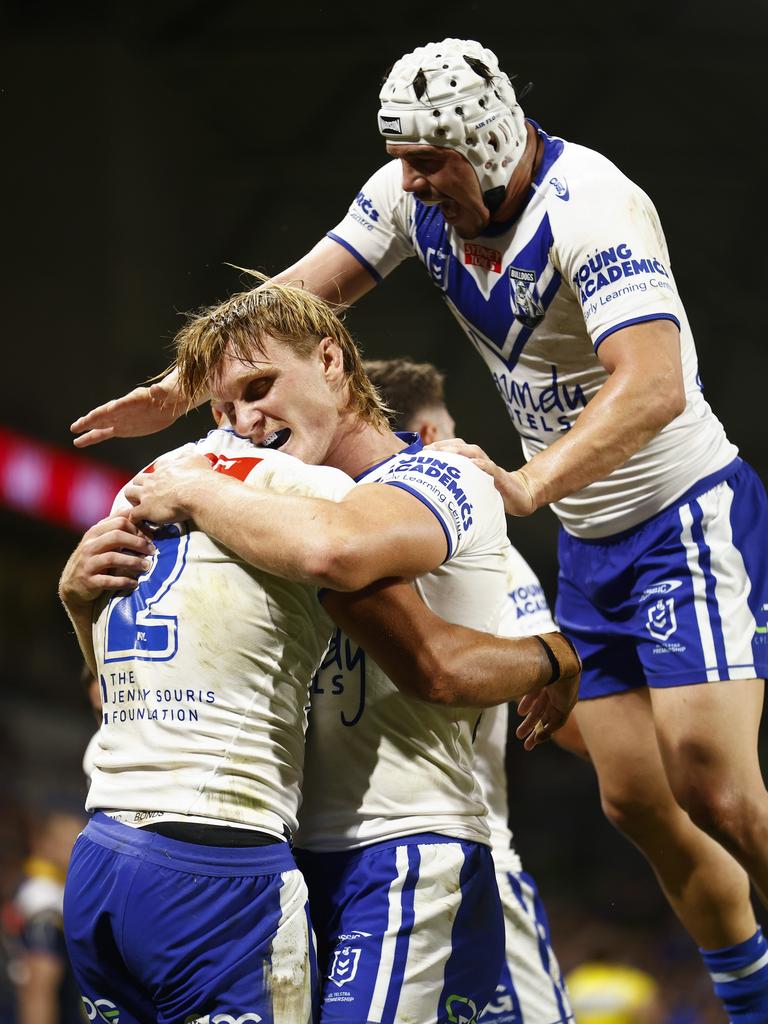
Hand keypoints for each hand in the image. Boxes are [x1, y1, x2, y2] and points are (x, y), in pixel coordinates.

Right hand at [59, 515, 155, 606]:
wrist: (72, 584)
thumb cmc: (93, 559)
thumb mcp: (100, 539)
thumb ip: (114, 526)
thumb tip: (134, 511)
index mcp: (95, 532)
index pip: (120, 521)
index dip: (139, 528)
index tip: (151, 537)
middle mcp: (90, 545)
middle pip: (117, 536)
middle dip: (138, 543)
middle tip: (152, 551)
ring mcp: (88, 563)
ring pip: (112, 557)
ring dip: (134, 561)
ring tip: (147, 566)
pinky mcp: (89, 581)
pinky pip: (108, 580)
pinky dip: (124, 581)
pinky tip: (135, 583)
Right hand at [70, 370, 188, 447]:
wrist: (170, 403)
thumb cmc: (171, 395)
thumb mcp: (169, 393)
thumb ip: (161, 391)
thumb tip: (156, 389)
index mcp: (136, 399)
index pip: (123, 404)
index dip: (116, 408)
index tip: (106, 413)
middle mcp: (124, 408)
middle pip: (106, 413)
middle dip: (93, 419)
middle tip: (78, 425)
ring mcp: (121, 418)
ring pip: (100, 424)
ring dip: (87, 428)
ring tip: (73, 432)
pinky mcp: (122, 428)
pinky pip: (104, 433)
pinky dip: (92, 437)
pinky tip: (79, 442)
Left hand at [124, 451, 212, 524]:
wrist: (198, 493)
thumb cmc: (200, 478)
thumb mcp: (197, 459)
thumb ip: (189, 456)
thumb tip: (189, 450)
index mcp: (166, 468)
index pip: (158, 467)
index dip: (159, 473)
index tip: (163, 479)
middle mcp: (154, 479)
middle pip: (138, 479)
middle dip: (140, 485)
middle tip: (148, 494)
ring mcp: (147, 494)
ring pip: (129, 493)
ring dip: (133, 499)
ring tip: (140, 506)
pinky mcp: (146, 509)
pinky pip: (133, 514)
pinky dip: (134, 518)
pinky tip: (140, 522)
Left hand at [427, 438, 536, 515]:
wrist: (518, 497)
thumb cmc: (491, 493)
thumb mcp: (470, 488)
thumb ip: (455, 485)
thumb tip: (430, 491)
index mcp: (472, 462)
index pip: (454, 447)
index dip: (439, 447)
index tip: (423, 452)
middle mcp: (480, 460)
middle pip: (461, 446)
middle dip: (444, 446)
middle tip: (429, 451)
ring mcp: (490, 467)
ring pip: (474, 453)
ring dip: (459, 451)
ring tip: (445, 453)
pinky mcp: (501, 477)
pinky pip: (490, 467)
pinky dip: (481, 464)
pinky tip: (471, 464)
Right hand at [515, 632, 581, 750]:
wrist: (556, 659)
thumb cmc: (534, 659)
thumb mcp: (519, 668)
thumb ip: (505, 670)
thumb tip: (484, 664)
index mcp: (545, 675)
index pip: (536, 692)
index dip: (528, 702)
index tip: (520, 712)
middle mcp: (554, 686)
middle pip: (541, 708)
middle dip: (530, 722)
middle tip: (519, 735)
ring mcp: (562, 696)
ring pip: (548, 718)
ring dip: (535, 731)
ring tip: (526, 745)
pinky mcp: (566, 706)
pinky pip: (556, 723)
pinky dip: (547, 732)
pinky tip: (537, 740)